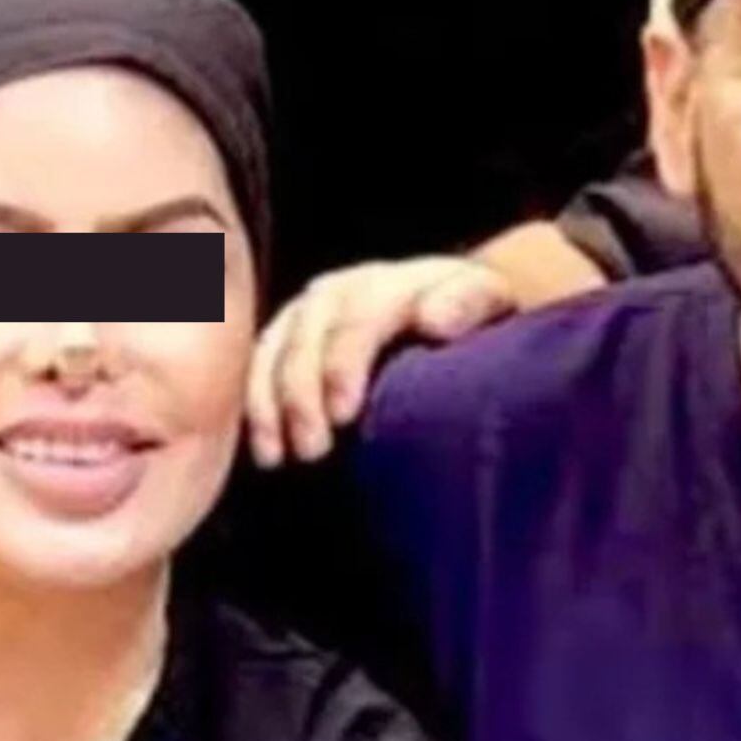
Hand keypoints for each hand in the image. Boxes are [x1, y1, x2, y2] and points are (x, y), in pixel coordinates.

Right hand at [247, 257, 518, 466]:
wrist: (448, 303)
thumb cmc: (470, 313)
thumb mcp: (486, 299)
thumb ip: (467, 303)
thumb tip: (434, 319)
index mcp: (386, 283)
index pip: (356, 319)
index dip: (343, 364)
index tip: (343, 414)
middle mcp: (338, 292)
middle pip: (305, 337)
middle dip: (300, 394)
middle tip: (312, 450)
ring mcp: (306, 314)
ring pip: (271, 350)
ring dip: (268, 405)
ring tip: (278, 456)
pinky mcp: (286, 338)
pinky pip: (256, 367)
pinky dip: (254, 407)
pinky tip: (264, 448)